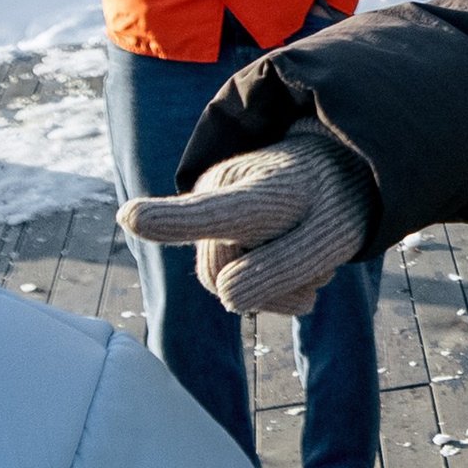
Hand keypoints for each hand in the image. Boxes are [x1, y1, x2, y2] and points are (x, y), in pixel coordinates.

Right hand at [119, 123, 377, 314]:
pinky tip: (296, 267)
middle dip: (270, 289)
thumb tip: (226, 297)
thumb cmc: (337, 201)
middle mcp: (216, 193)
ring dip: (274, 287)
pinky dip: (268, 282)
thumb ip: (282, 268)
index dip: (169, 220)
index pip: (208, 212)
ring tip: (314, 266)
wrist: (336, 170)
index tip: (130, 216)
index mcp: (252, 191)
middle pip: (220, 274)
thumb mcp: (330, 238)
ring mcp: (209, 206)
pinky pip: (229, 276)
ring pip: (224, 282)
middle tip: (319, 279)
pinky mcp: (213, 224)